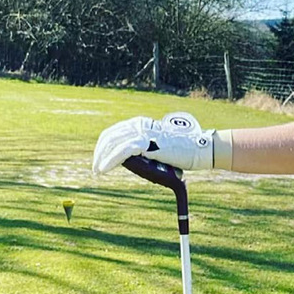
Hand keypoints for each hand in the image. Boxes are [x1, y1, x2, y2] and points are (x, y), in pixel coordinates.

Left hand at [93, 111, 213, 174]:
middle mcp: (139, 124)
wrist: (198, 150)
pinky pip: (121, 151)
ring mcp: (142, 132)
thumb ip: (143, 151)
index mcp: (141, 123)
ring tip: (97, 171)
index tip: (99, 159)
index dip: (103, 146)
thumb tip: (128, 162)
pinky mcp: (146, 143)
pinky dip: (109, 161)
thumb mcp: (158, 148)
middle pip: (110, 136)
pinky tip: (103, 169)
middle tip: (95, 168)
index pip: (114, 132)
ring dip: (101, 158)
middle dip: (99, 153)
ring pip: (112, 143)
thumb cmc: (181, 152)